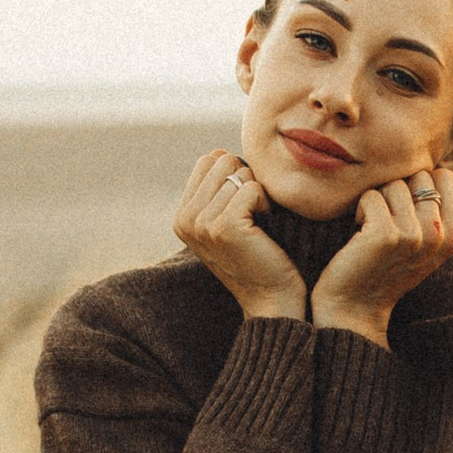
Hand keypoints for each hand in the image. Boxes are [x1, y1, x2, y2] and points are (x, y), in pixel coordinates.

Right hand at [172, 150, 306, 319]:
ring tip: (258, 225)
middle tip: (253, 214)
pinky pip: (251, 188)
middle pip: (221, 160)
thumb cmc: (259, 255)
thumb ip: (215, 191)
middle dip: (246, 179)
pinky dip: (266, 203)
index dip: (235, 173)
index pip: (208, 160)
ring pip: (239, 173)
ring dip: (258, 194)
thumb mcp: (226, 221)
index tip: (244, 205)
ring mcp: (201, 223)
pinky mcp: (223, 226)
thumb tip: (220, 153)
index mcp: (181, 215)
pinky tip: (264, 229)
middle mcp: (184, 218)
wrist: (271, 299)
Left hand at [310, 161, 452, 346]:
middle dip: (397, 189)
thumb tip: (432, 164)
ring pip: (393, 183)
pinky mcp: (386, 235)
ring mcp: (414, 235)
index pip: (445, 176)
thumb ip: (434, 208)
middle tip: (387, 218)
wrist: (356, 308)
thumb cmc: (385, 267)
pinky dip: (360, 209)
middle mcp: (439, 234)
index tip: (406, 208)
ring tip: (373, 226)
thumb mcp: (422, 241)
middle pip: (419, 174)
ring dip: (376, 200)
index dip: (419, 183)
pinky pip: (370, 195)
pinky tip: (360, 233)